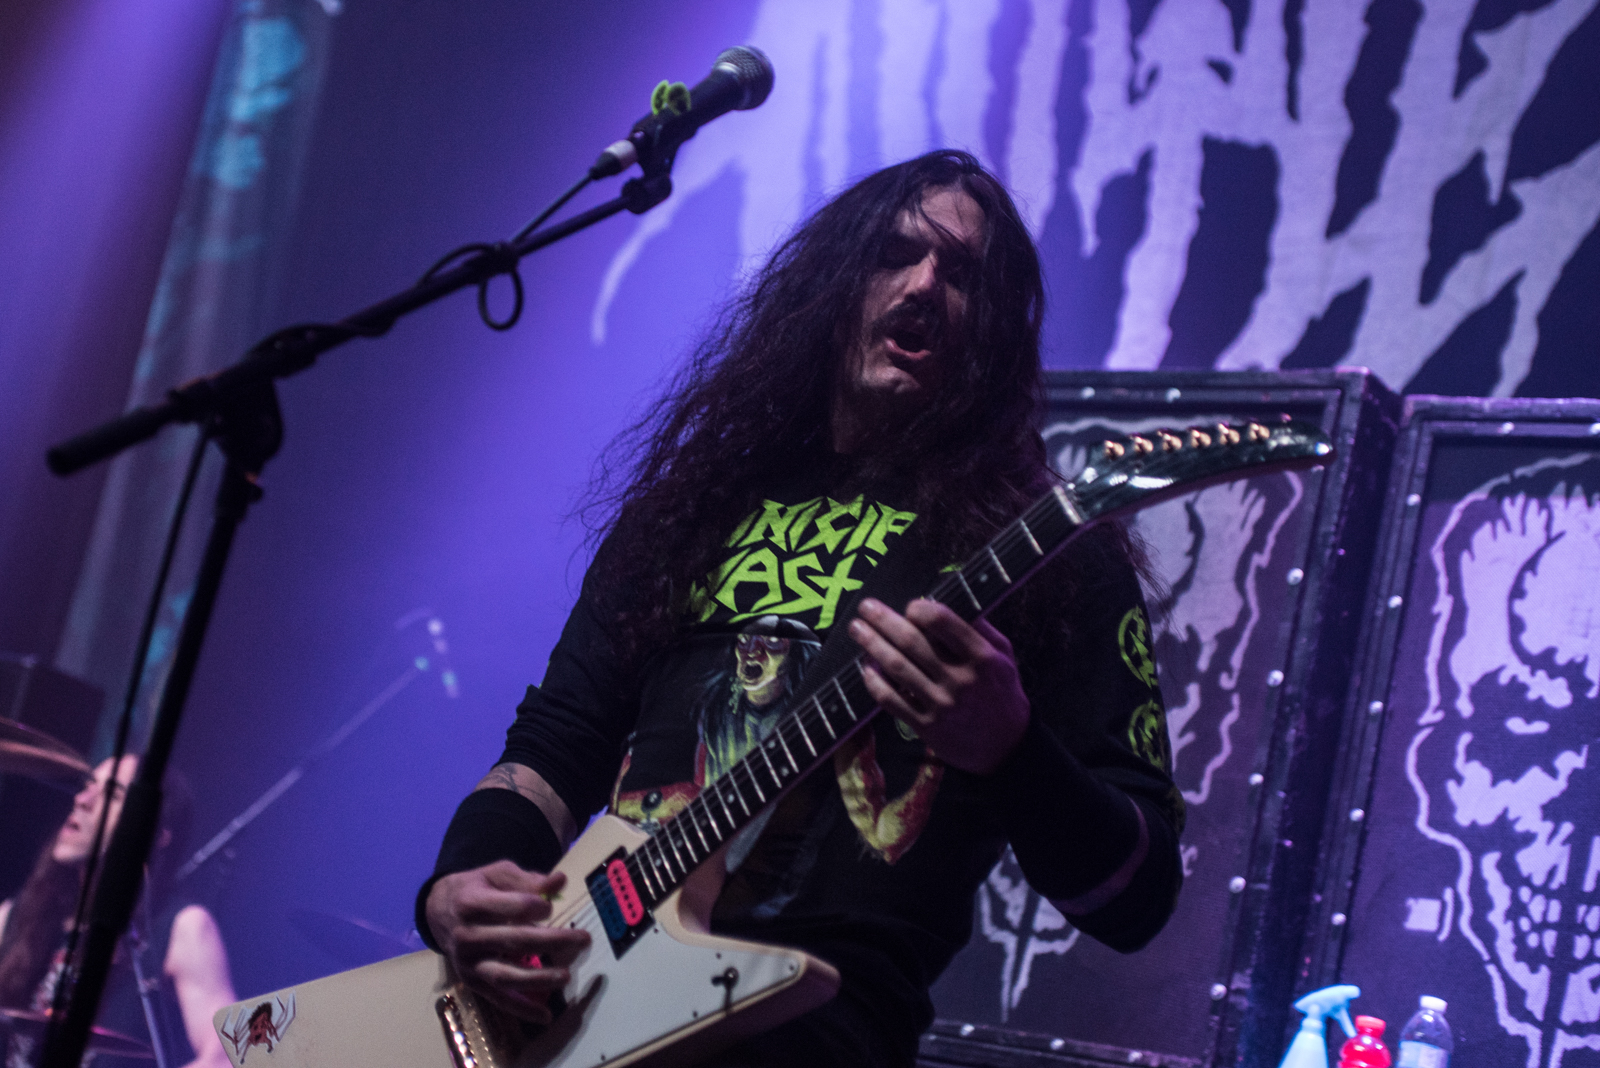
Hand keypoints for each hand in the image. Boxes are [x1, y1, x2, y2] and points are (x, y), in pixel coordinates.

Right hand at [424, 860, 591, 1023]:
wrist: (439, 910)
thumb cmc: (475, 889)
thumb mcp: (496, 875)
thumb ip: (527, 879)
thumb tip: (559, 881)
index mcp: (472, 902)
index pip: (509, 906)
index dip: (535, 906)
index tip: (551, 907)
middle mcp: (467, 935)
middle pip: (513, 940)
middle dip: (552, 941)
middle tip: (582, 939)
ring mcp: (468, 962)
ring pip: (505, 974)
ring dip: (539, 978)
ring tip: (566, 975)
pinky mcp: (472, 981)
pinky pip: (498, 998)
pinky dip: (521, 1009)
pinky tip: (545, 1015)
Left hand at [849, 597, 1029, 773]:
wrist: (1005, 747)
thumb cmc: (1001, 693)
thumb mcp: (1004, 656)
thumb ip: (980, 628)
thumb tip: (946, 599)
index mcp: (981, 657)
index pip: (943, 622)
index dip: (919, 609)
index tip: (909, 605)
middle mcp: (959, 679)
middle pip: (912, 642)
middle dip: (884, 620)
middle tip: (865, 607)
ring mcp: (940, 704)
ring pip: (897, 668)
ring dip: (872, 645)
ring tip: (857, 629)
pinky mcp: (926, 725)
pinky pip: (891, 699)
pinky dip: (874, 681)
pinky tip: (865, 667)